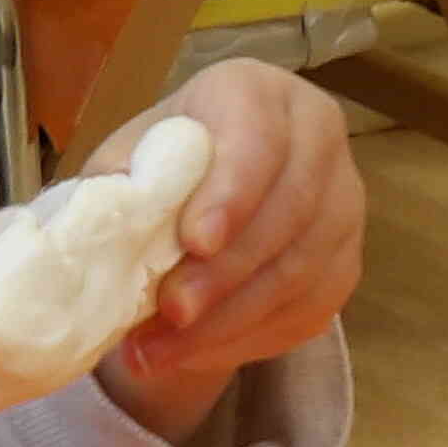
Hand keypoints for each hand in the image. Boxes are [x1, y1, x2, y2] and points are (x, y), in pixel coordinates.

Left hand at [103, 61, 362, 431]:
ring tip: (158, 351)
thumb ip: (118, 185)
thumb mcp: (128, 161)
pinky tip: (193, 353)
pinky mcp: (345, 261)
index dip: (232, 190)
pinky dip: (247, 339)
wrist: (206, 197)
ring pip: (301, 269)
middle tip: (170, 312)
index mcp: (256, 93)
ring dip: (228, 319)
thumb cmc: (160, 167)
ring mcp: (342, 201)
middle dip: (226, 271)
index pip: (259, 135)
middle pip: (289, 209)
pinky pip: (309, 309)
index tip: (195, 242)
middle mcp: (316, 136)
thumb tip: (102, 224)